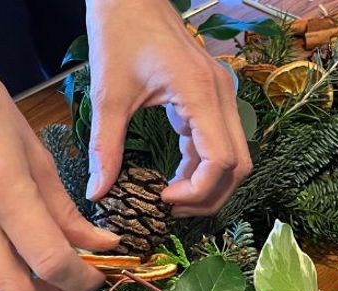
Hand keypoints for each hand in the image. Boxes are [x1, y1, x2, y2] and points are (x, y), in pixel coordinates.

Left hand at [85, 0, 251, 215]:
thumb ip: (105, 147)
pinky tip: (175, 177)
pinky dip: (203, 167)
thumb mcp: (108, 95)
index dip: (197, 191)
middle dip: (209, 197)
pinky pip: (222, 143)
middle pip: (239, 166)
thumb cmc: (119, 33)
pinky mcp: (215, 98)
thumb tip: (98, 193)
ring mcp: (223, 96)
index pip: (221, 161)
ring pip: (236, 158)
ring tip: (172, 199)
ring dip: (210, 185)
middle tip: (171, 210)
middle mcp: (222, 96)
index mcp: (201, 93)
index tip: (163, 200)